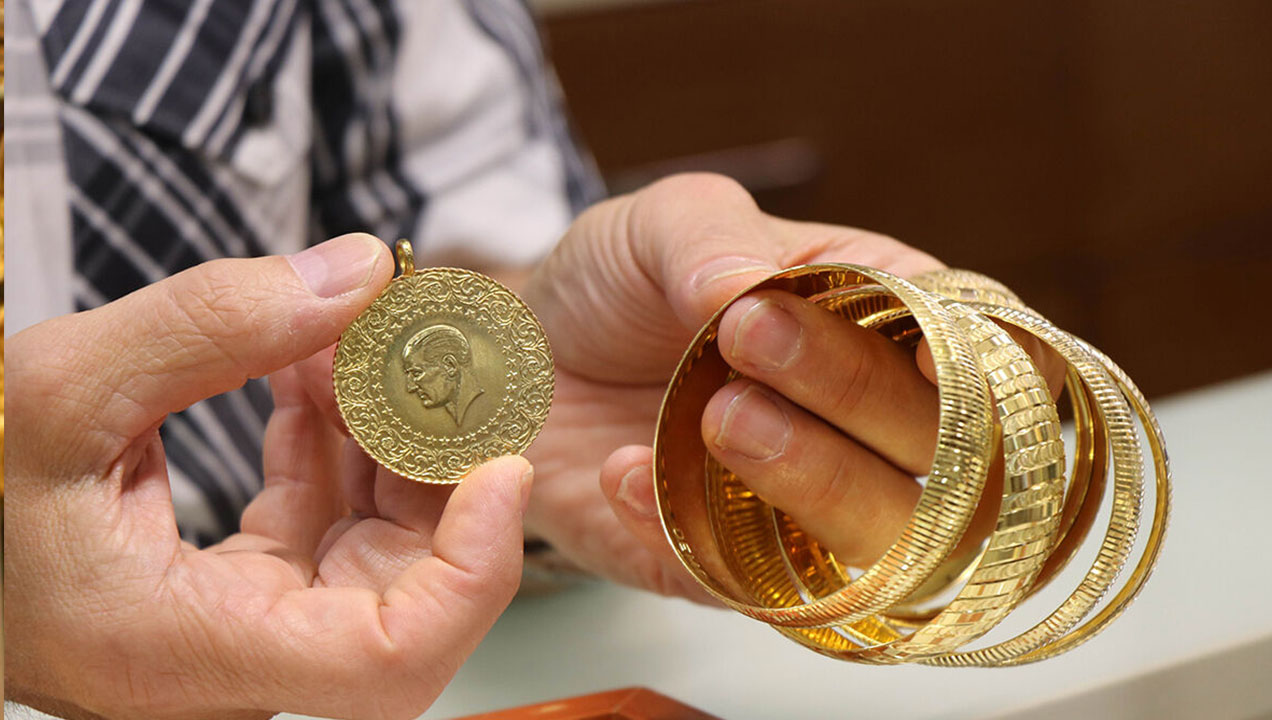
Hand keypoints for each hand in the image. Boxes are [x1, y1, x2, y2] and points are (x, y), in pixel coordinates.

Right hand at [6, 234, 533, 719]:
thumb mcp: (61, 393)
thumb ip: (214, 326)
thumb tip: (361, 274)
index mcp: (189, 651)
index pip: (392, 661)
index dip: (474, 568)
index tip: (498, 465)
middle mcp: (236, 657)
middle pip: (409, 585)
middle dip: (432, 458)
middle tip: (430, 355)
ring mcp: (245, 624)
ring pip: (374, 540)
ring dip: (382, 431)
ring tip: (355, 334)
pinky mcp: (241, 586)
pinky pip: (325, 515)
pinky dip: (332, 437)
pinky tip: (313, 364)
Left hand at [521, 173, 1061, 597]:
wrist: (515, 358)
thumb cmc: (616, 282)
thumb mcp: (659, 223)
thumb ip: (710, 239)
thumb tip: (754, 287)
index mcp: (880, 321)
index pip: (983, 352)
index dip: (983, 364)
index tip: (925, 353)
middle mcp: (864, 426)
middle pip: (938, 445)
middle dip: (853, 392)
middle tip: (748, 334)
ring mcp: (803, 506)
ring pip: (876, 537)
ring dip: (811, 478)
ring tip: (718, 416)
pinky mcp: (727, 567)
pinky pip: (745, 584)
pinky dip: (689, 534)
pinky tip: (628, 472)